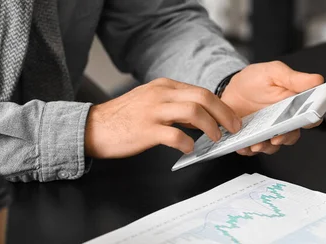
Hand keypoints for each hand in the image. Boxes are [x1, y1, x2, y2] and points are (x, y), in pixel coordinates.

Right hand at [84, 78, 240, 157]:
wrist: (92, 126)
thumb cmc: (124, 117)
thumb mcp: (151, 101)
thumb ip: (175, 106)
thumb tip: (202, 117)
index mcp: (164, 86)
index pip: (201, 91)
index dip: (220, 105)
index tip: (231, 118)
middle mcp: (160, 95)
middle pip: (202, 97)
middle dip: (223, 114)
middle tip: (233, 128)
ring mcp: (153, 112)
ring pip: (193, 112)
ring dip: (210, 126)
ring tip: (215, 138)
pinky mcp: (146, 130)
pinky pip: (174, 135)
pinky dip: (187, 143)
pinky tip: (189, 149)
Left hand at [220, 61, 323, 155]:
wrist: (230, 90)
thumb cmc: (254, 80)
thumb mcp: (274, 72)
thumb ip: (295, 79)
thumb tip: (317, 80)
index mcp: (294, 105)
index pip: (310, 116)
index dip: (310, 119)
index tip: (304, 119)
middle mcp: (283, 121)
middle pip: (292, 135)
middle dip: (285, 137)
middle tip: (277, 136)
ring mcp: (268, 132)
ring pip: (274, 146)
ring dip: (267, 147)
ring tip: (257, 143)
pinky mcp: (253, 139)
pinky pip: (253, 149)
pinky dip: (249, 149)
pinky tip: (244, 144)